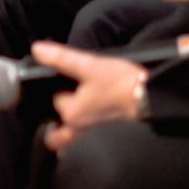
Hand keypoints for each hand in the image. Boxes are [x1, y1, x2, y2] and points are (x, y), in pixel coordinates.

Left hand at [31, 41, 145, 152]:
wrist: (150, 97)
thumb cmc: (121, 84)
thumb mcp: (89, 65)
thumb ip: (61, 58)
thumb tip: (38, 49)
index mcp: (72, 113)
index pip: (53, 100)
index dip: (56, 87)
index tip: (64, 78)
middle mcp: (80, 126)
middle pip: (56, 130)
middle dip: (52, 124)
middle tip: (56, 107)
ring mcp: (93, 131)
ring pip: (69, 138)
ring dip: (64, 131)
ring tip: (66, 116)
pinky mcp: (106, 131)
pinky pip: (84, 138)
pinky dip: (79, 135)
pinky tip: (83, 123)